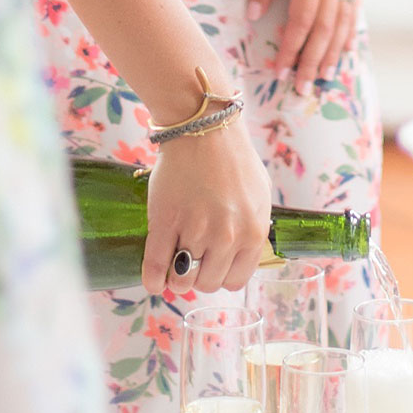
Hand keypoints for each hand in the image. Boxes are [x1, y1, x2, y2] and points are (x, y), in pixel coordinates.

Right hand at [142, 117, 271, 300]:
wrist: (203, 130)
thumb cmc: (233, 160)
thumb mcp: (260, 196)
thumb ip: (255, 228)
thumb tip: (245, 253)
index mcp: (253, 232)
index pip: (236, 281)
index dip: (220, 276)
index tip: (211, 268)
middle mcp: (227, 237)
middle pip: (208, 283)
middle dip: (198, 277)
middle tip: (191, 261)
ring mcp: (196, 230)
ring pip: (182, 279)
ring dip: (175, 278)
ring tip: (173, 266)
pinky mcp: (166, 221)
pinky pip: (156, 265)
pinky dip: (152, 279)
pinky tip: (152, 281)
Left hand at [247, 0, 358, 90]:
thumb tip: (256, 15)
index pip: (303, 20)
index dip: (292, 49)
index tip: (281, 71)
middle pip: (327, 26)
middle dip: (315, 60)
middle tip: (305, 89)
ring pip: (346, 17)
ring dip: (335, 50)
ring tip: (326, 76)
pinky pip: (355, 1)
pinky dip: (351, 27)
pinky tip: (346, 42)